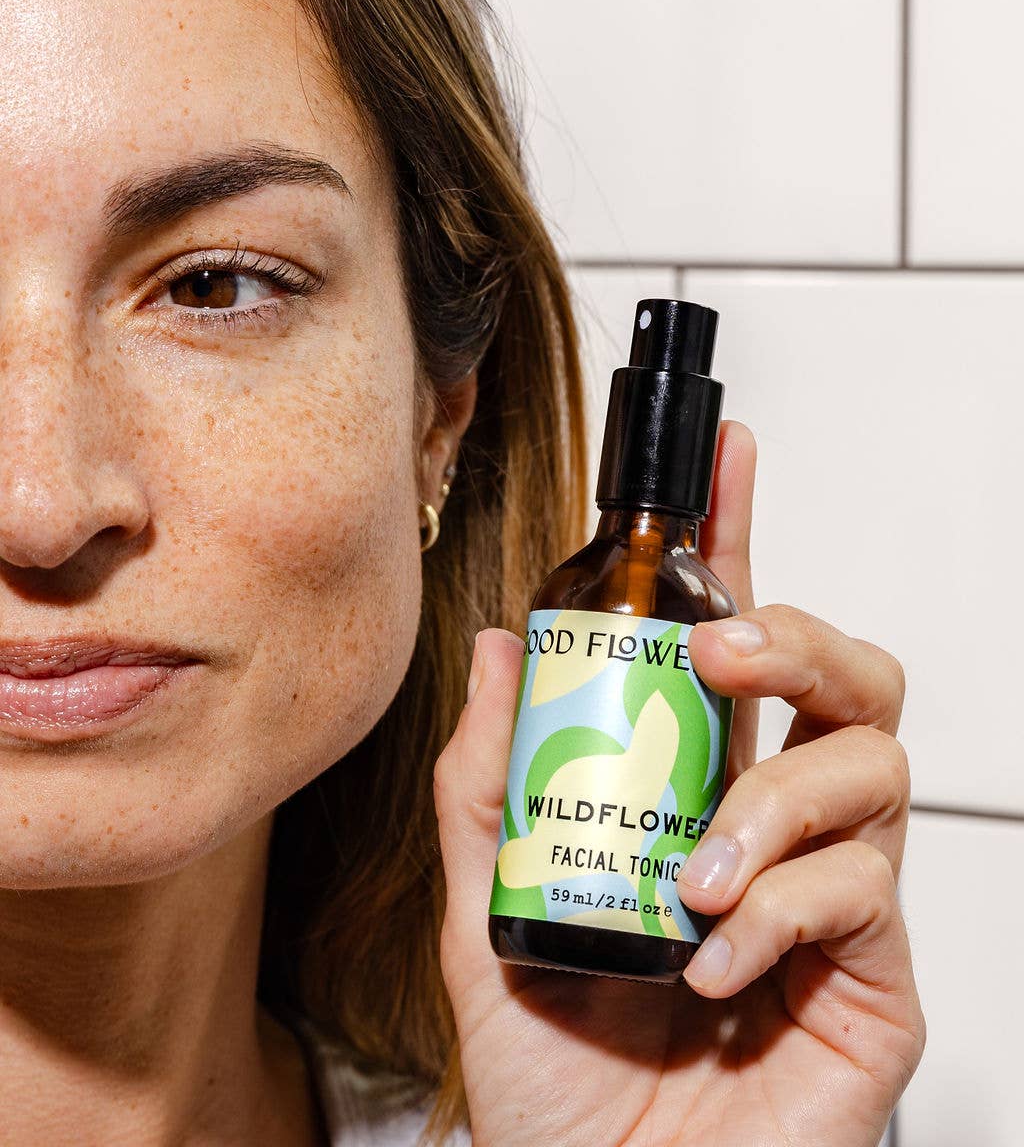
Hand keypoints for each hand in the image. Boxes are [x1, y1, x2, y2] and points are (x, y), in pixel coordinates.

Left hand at [433, 420, 925, 1145]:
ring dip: (777, 802)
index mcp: (695, 793)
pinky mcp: (876, 980)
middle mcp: (778, 826)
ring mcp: (836, 898)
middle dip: (797, 636)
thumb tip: (497, 647)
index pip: (737, 644)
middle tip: (722, 653)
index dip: (741, 544)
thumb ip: (486, 782)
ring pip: (872, 770)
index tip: (728, 462)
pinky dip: (781, 911)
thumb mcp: (484, 912)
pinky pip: (862, 895)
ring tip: (697, 875)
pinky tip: (713, 965)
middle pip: (850, 678)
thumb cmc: (553, 1079)